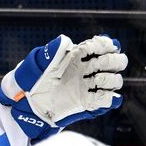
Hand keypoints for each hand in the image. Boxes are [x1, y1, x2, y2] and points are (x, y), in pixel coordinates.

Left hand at [0, 35, 126, 138]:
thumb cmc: (33, 79)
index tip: (92, 47)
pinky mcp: (88, 104)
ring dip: (109, 79)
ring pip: (116, 81)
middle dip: (112, 60)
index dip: (105, 44)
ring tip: (94, 80)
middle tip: (96, 64)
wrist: (27, 102)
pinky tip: (98, 94)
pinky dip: (109, 98)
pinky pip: (109, 101)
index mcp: (80, 57)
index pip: (105, 45)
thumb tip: (65, 41)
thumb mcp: (39, 62)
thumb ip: (52, 49)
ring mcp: (90, 88)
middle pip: (117, 62)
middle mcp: (89, 71)